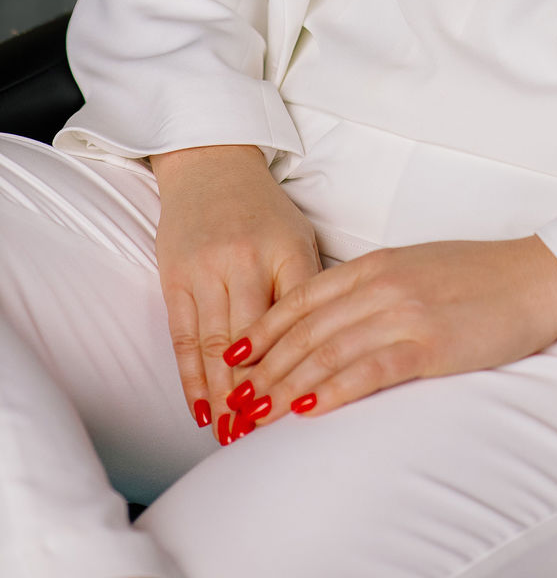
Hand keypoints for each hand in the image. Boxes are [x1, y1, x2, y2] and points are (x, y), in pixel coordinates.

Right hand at [150, 143, 321, 440]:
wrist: (211, 165)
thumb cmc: (264, 211)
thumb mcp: (299, 238)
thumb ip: (311, 289)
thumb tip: (332, 349)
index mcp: (288, 250)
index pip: (300, 321)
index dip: (300, 368)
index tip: (307, 410)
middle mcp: (246, 261)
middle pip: (254, 341)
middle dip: (258, 395)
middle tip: (266, 441)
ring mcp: (206, 270)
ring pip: (216, 348)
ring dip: (224, 399)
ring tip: (234, 439)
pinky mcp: (174, 278)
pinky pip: (183, 339)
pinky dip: (191, 380)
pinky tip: (202, 411)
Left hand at [221, 235, 556, 428]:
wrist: (537, 278)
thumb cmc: (482, 277)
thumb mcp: (417, 269)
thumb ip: (375, 288)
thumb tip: (335, 319)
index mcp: (377, 264)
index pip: (302, 299)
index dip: (263, 332)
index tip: (234, 360)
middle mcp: (383, 284)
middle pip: (306, 331)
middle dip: (264, 369)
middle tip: (234, 403)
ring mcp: (405, 313)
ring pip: (328, 353)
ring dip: (286, 388)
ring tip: (257, 416)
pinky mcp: (430, 344)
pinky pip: (370, 370)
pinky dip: (334, 390)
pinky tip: (310, 409)